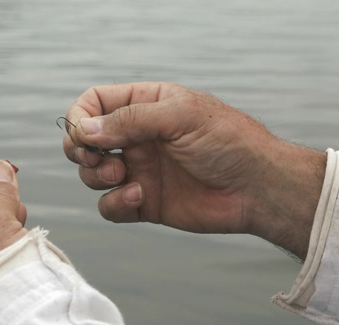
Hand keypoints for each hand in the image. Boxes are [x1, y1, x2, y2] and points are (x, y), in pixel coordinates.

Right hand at [63, 82, 325, 258]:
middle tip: (96, 157)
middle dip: (80, 150)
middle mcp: (138, 137)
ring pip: (92, 174)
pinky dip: (114, 203)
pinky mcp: (144, 202)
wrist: (257, 188)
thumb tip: (84, 129)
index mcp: (145, 105)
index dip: (80, 117)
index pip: (95, 103)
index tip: (84, 135)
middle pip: (85, 140)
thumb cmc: (229, 142)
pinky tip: (139, 196)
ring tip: (121, 174)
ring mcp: (140, 170)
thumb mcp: (179, 116)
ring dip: (97, 176)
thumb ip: (129, 119)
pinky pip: (110, 206)